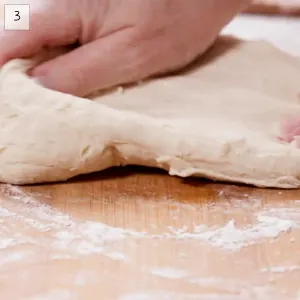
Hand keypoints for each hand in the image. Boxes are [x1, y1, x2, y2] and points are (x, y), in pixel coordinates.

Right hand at [0, 0, 250, 95]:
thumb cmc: (175, 20)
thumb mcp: (129, 55)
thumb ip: (81, 71)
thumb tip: (39, 87)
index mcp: (68, 11)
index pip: (12, 39)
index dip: (0, 70)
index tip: (5, 102)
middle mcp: (66, 8)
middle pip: (23, 43)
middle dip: (19, 77)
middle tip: (26, 110)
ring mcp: (79, 14)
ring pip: (44, 46)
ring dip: (42, 75)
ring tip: (47, 104)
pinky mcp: (93, 22)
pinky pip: (65, 46)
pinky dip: (63, 68)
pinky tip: (72, 85)